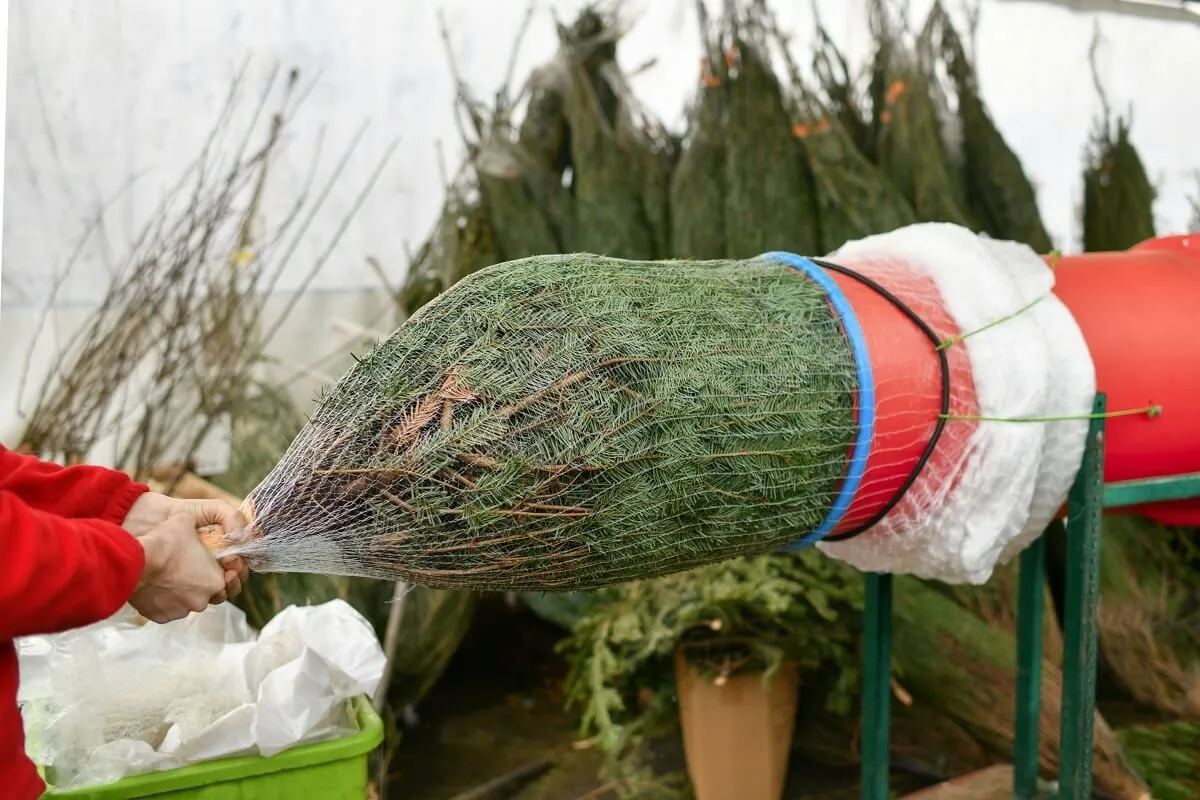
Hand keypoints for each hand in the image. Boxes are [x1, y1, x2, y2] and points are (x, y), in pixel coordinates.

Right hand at [123, 492, 250, 601]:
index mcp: (216, 581)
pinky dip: (164, 600)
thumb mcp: (187, 521)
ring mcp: (180, 611)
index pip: (227, 581)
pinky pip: (167, 609)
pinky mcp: (161, 616)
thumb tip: (201, 521)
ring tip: (170, 576)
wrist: (132, 561)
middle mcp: (202, 601)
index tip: (209, 562)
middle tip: (189, 569)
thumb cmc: (163, 542)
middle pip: (208, 594)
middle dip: (201, 582)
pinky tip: (157, 586)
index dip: (220, 571)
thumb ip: (201, 525)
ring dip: (182, 592)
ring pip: (186, 602)